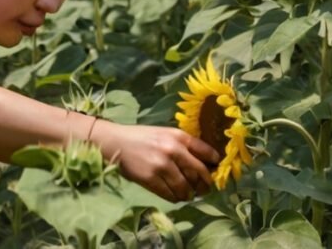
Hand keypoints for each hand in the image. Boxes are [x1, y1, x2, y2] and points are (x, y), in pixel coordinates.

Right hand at [92, 120, 221, 202]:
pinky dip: (176, 197)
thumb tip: (204, 162)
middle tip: (205, 189)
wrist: (116, 142)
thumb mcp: (165, 134)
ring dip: (189, 194)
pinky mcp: (151, 179)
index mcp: (178, 136)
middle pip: (199, 172)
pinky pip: (170, 194)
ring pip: (185, 187)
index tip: (216, 169)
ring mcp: (162, 165)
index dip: (214, 162)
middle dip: (205, 184)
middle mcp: (173, 150)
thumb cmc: (142, 137)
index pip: (206, 151)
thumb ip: (183, 145)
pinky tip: (175, 196)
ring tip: (188, 194)